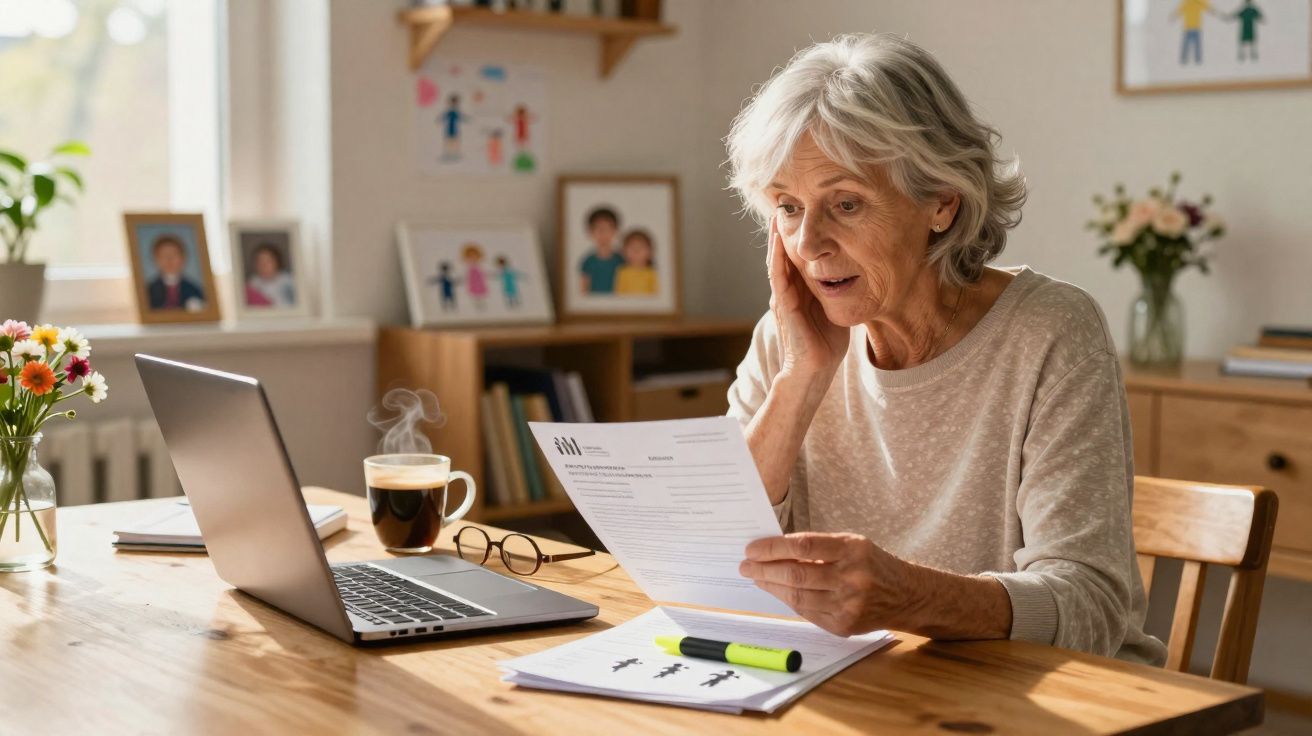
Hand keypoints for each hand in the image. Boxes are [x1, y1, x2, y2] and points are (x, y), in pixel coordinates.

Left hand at [739, 532, 910, 636]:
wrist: (906, 595)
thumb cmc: (872, 564)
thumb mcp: (851, 544)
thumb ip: (817, 547)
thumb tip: (774, 550)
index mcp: (853, 550)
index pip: (803, 546)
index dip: (773, 548)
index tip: (752, 549)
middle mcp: (852, 578)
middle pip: (796, 574)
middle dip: (764, 570)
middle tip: (745, 566)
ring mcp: (849, 605)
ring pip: (798, 597)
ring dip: (772, 587)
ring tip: (757, 578)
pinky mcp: (845, 625)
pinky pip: (808, 613)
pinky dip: (789, 601)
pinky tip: (778, 592)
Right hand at [766, 217, 847, 380]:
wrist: (815, 372)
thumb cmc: (827, 346)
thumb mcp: (836, 310)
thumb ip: (839, 292)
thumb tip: (858, 275)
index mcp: (802, 292)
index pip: (797, 259)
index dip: (798, 238)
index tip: (803, 214)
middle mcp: (789, 292)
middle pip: (784, 255)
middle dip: (785, 231)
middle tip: (786, 204)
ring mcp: (784, 298)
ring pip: (777, 261)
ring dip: (777, 238)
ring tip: (779, 214)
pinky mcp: (784, 306)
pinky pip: (779, 276)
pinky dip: (777, 257)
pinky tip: (779, 240)